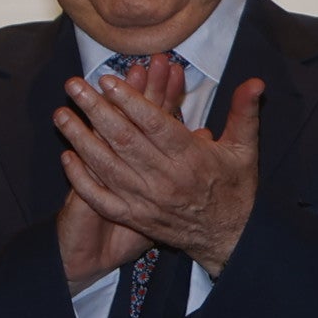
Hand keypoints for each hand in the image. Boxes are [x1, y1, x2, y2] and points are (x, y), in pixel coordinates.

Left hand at [55, 57, 258, 274]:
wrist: (229, 237)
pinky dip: (82, 179)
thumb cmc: (236, 189)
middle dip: (96, 110)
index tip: (108, 80)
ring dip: (80, 139)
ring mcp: (147, 200)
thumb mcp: (245, 149)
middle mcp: (166, 179)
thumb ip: (244, 113)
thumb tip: (255, 82)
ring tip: (61, 115)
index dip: (130, 101)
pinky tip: (67, 158)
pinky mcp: (135, 217)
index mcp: (193, 158)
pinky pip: (102, 198)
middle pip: (124, 140)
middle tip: (74, 87)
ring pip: (107, 166)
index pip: (155, 124)